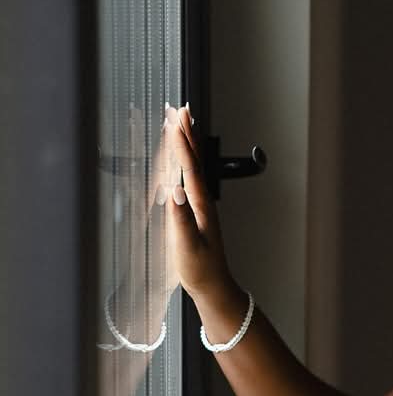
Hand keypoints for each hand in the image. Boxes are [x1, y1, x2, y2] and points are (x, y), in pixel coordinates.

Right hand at [162, 102, 232, 298]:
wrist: (214, 286)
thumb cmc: (200, 270)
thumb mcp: (187, 246)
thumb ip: (181, 219)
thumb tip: (175, 190)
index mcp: (202, 207)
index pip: (191, 169)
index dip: (182, 145)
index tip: (175, 122)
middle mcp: (204, 202)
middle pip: (196, 161)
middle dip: (187, 134)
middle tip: (180, 109)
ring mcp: (202, 206)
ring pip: (195, 167)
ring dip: (188, 143)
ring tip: (181, 123)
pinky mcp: (197, 212)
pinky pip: (191, 178)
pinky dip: (186, 161)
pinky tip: (181, 158)